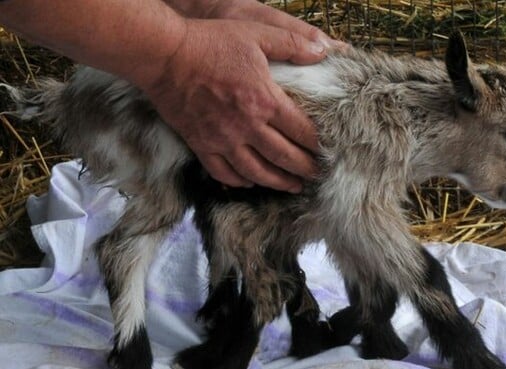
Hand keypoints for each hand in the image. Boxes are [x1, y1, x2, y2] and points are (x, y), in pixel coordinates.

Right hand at [140, 19, 325, 192]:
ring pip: (257, 172)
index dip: (318, 145)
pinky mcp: (201, 145)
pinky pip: (223, 172)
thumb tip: (324, 50)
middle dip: (304, 169)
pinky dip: (240, 181)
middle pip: (284, 157)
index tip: (328, 151)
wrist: (165, 55)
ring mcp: (222, 140)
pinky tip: (251, 182)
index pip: (301, 132)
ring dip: (278, 182)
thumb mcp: (257, 33)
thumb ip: (293, 43)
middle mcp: (246, 126)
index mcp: (264, 101)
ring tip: (293, 187)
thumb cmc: (211, 42)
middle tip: (317, 176)